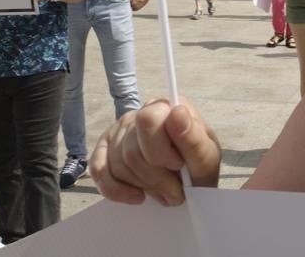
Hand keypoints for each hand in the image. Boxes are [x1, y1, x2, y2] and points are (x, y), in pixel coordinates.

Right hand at [91, 98, 221, 204]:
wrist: (190, 185)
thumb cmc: (198, 167)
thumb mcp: (206, 158)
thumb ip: (193, 137)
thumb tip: (177, 112)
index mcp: (166, 108)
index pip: (148, 120)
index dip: (161, 150)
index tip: (179, 165)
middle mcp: (139, 114)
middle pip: (132, 150)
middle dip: (155, 179)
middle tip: (175, 193)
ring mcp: (119, 132)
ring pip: (118, 165)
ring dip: (143, 186)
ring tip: (164, 195)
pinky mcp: (105, 150)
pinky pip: (98, 171)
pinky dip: (116, 190)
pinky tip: (137, 197)